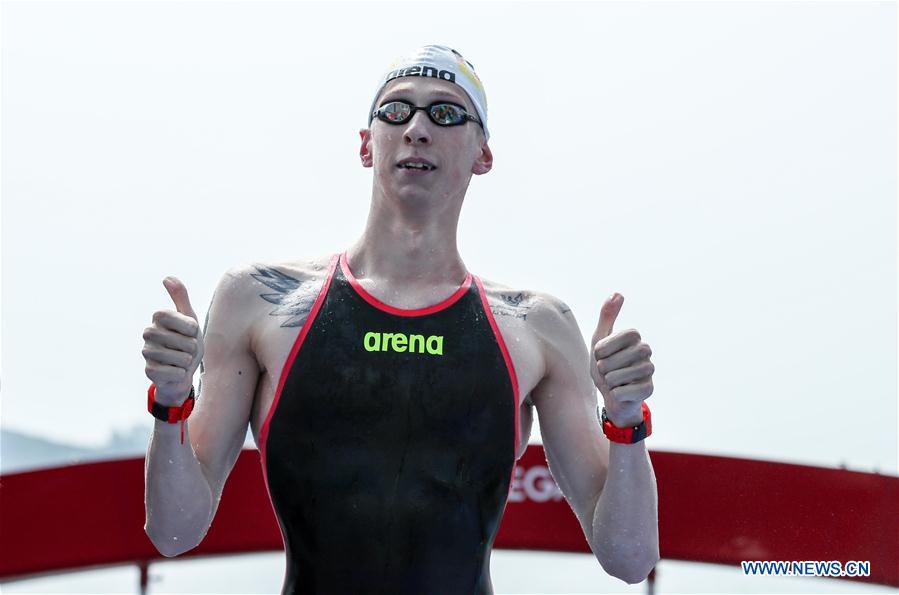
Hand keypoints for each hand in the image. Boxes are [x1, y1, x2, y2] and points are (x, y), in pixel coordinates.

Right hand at [142, 277, 204, 406]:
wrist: (181, 371)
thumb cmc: (186, 341)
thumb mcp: (189, 318)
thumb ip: (180, 297)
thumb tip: (167, 277)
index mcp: (158, 317)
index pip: (187, 322)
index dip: (192, 329)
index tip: (191, 332)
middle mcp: (148, 332)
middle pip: (186, 342)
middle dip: (192, 348)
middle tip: (186, 349)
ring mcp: (147, 352)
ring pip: (182, 358)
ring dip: (187, 362)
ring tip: (180, 360)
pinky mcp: (149, 371)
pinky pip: (176, 372)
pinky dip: (181, 374)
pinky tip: (174, 371)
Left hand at [591, 293, 654, 427]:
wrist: (612, 396)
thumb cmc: (605, 366)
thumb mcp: (600, 340)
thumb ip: (607, 317)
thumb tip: (618, 293)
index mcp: (635, 337)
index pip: (615, 338)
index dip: (604, 348)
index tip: (602, 354)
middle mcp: (646, 351)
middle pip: (615, 359)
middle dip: (604, 367)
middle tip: (607, 370)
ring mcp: (649, 370)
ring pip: (617, 376)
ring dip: (609, 381)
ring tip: (614, 381)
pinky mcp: (649, 389)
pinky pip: (622, 392)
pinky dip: (615, 394)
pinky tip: (622, 392)